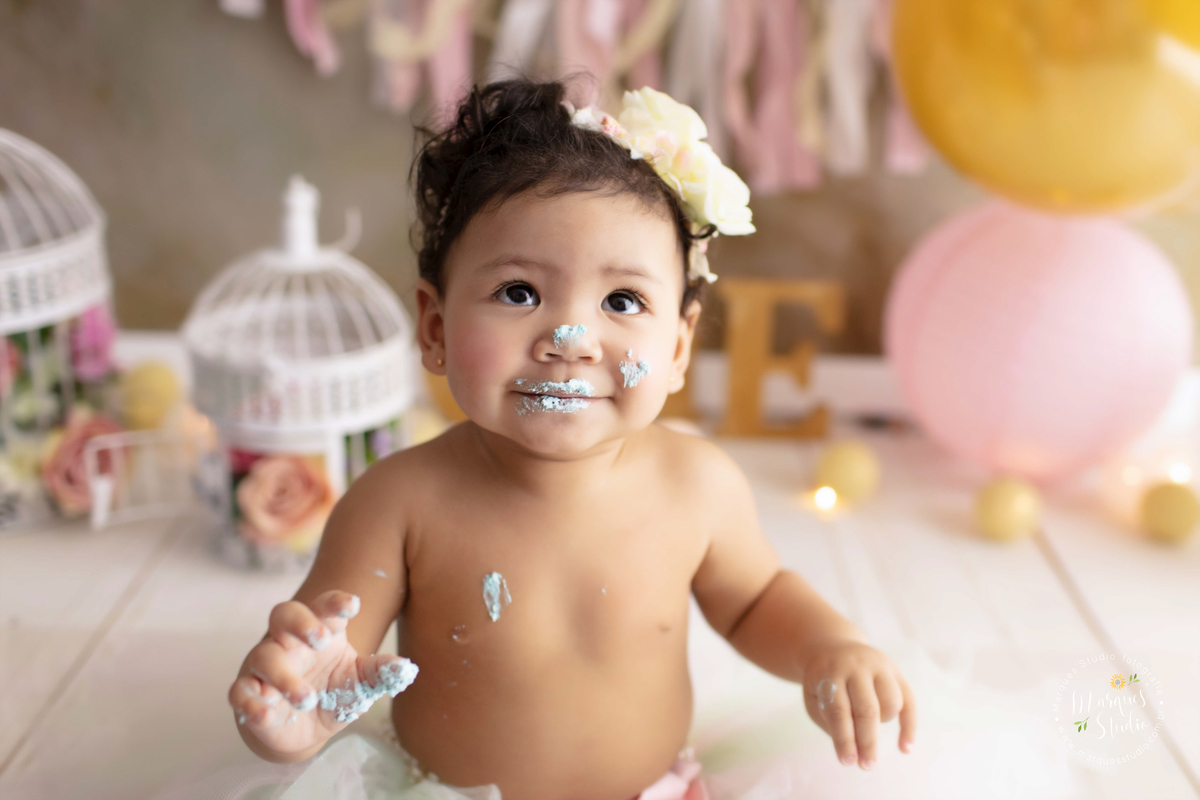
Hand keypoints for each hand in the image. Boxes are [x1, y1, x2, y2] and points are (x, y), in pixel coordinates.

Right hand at [228, 590, 416, 758]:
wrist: (305, 728)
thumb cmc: (334, 692)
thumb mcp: (361, 684)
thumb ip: (380, 672)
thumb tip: (404, 669)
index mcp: (322, 631)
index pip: (325, 606)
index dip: (335, 602)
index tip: (352, 605)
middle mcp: (290, 642)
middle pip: (284, 614)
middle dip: (301, 622)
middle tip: (320, 639)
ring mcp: (266, 667)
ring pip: (264, 656)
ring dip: (283, 676)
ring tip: (306, 698)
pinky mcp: (249, 695)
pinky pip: (240, 691)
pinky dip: (251, 702)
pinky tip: (267, 715)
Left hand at [801, 639, 915, 769]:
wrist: (832, 647)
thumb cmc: (822, 681)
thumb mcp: (814, 697)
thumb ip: (830, 721)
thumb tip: (855, 748)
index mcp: (830, 673)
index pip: (838, 711)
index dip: (843, 739)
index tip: (847, 762)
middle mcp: (856, 667)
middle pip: (867, 709)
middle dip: (867, 742)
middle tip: (866, 766)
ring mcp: (878, 666)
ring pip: (891, 703)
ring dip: (882, 725)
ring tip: (867, 729)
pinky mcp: (894, 670)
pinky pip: (909, 700)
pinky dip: (909, 726)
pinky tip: (905, 748)